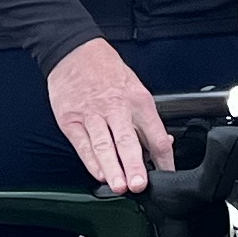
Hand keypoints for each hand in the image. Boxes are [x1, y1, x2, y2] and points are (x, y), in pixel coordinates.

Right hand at [46, 38, 175, 194]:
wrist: (73, 51)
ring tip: (119, 186)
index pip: (155, 134)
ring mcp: (91, 114)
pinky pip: (83, 144)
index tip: (166, 175)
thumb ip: (146, 118)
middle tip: (138, 184)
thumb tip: (162, 145)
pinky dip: (91, 161)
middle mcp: (115, 107)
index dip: (163, 158)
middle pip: (127, 141)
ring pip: (103, 146)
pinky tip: (99, 173)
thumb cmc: (106, 69)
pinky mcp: (71, 120)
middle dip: (134, 165)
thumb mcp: (135, 87)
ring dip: (112, 169)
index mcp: (138, 100)